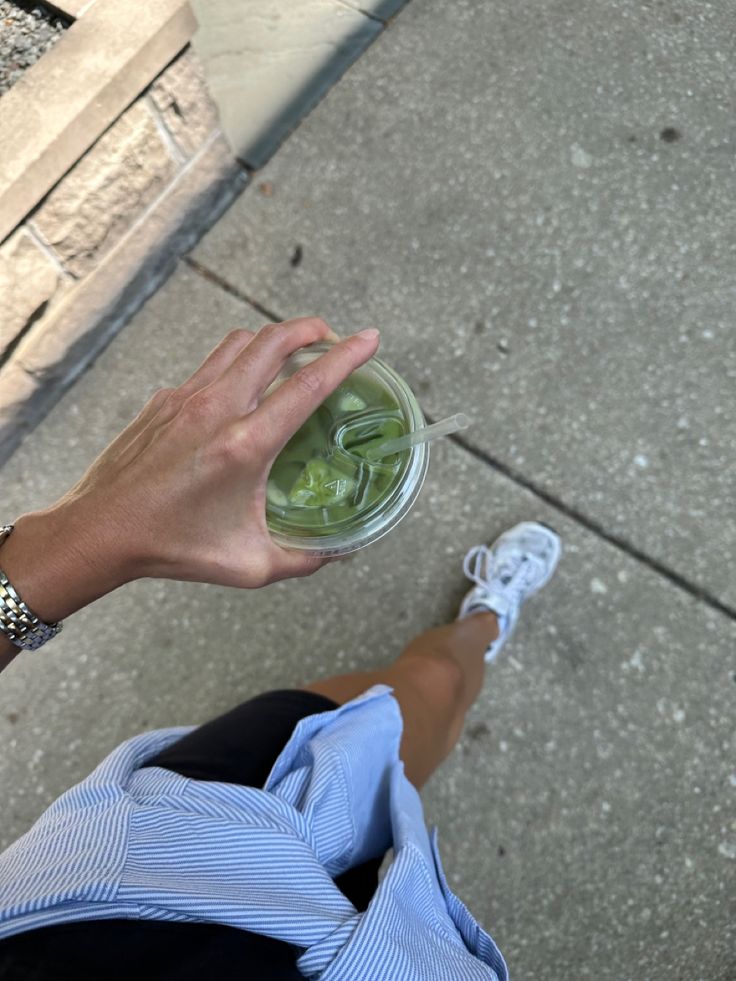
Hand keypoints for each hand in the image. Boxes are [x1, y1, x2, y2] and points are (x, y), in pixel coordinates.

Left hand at [33, 318, 379, 592]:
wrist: (100, 531)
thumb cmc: (172, 549)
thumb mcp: (249, 564)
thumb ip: (304, 558)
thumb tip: (340, 551)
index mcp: (244, 446)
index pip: (307, 385)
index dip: (346, 356)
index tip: (369, 338)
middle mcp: (216, 410)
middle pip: (272, 341)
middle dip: (310, 328)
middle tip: (331, 337)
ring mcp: (186, 398)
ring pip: (239, 343)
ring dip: (273, 338)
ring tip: (293, 351)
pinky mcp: (165, 400)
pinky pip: (210, 364)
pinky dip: (238, 362)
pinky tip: (244, 388)